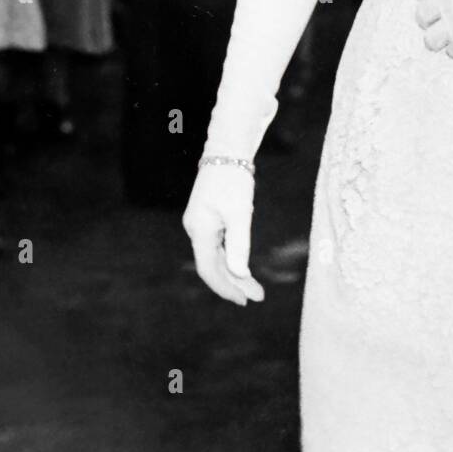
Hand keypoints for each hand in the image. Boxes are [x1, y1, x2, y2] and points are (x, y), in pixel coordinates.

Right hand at [182, 165, 264, 306]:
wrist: (226, 151)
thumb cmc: (234, 179)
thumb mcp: (240, 212)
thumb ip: (239, 244)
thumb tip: (239, 274)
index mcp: (199, 230)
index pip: (209, 269)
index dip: (226, 287)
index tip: (245, 300)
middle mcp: (195, 230)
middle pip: (213, 266)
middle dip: (234, 283)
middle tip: (257, 297)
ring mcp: (200, 224)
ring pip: (215, 257)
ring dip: (233, 273)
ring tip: (254, 288)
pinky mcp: (207, 218)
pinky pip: (217, 246)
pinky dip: (230, 259)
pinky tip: (243, 268)